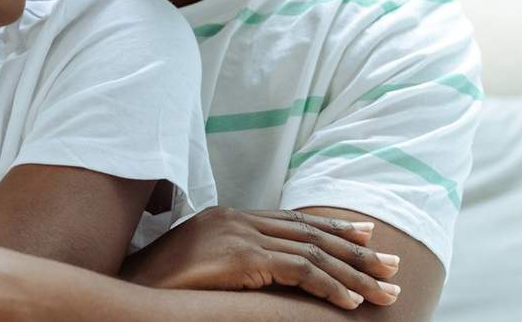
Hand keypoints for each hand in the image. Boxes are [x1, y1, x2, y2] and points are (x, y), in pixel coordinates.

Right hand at [119, 206, 400, 309]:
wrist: (128, 286)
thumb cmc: (158, 285)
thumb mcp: (202, 265)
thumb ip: (233, 260)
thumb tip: (260, 273)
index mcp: (230, 218)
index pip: (294, 220)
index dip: (333, 227)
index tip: (366, 234)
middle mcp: (239, 220)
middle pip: (311, 234)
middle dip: (357, 251)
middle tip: (393, 266)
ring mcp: (239, 236)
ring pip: (313, 252)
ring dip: (355, 275)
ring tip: (386, 292)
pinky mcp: (240, 258)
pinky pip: (299, 271)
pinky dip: (330, 286)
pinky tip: (350, 302)